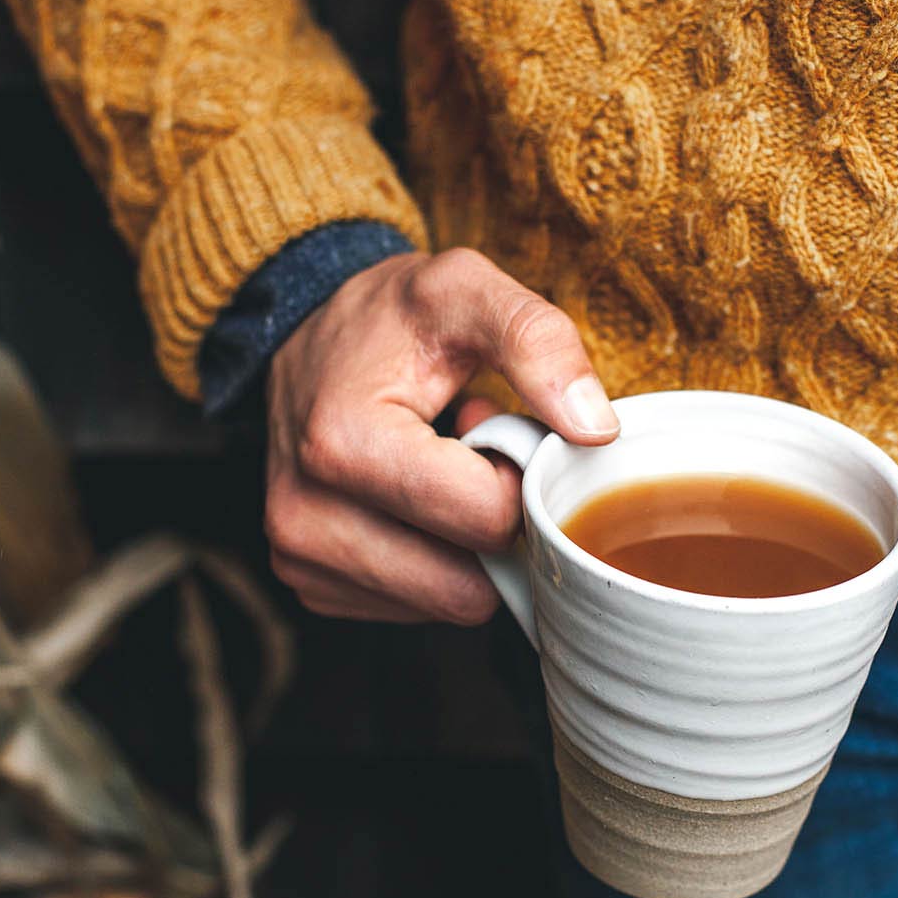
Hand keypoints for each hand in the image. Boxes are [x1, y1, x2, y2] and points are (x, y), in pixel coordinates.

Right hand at [265, 247, 618, 622]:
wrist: (306, 343)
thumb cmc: (388, 318)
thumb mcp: (464, 289)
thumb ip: (537, 341)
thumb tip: (595, 430)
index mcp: (341, 444)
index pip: (487, 519)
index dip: (517, 477)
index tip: (493, 428)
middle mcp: (304, 517)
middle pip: (469, 586)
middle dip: (493, 525)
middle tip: (470, 457)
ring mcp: (301, 559)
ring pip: (448, 605)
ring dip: (465, 547)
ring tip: (438, 475)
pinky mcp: (311, 587)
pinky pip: (417, 608)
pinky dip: (433, 562)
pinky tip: (411, 504)